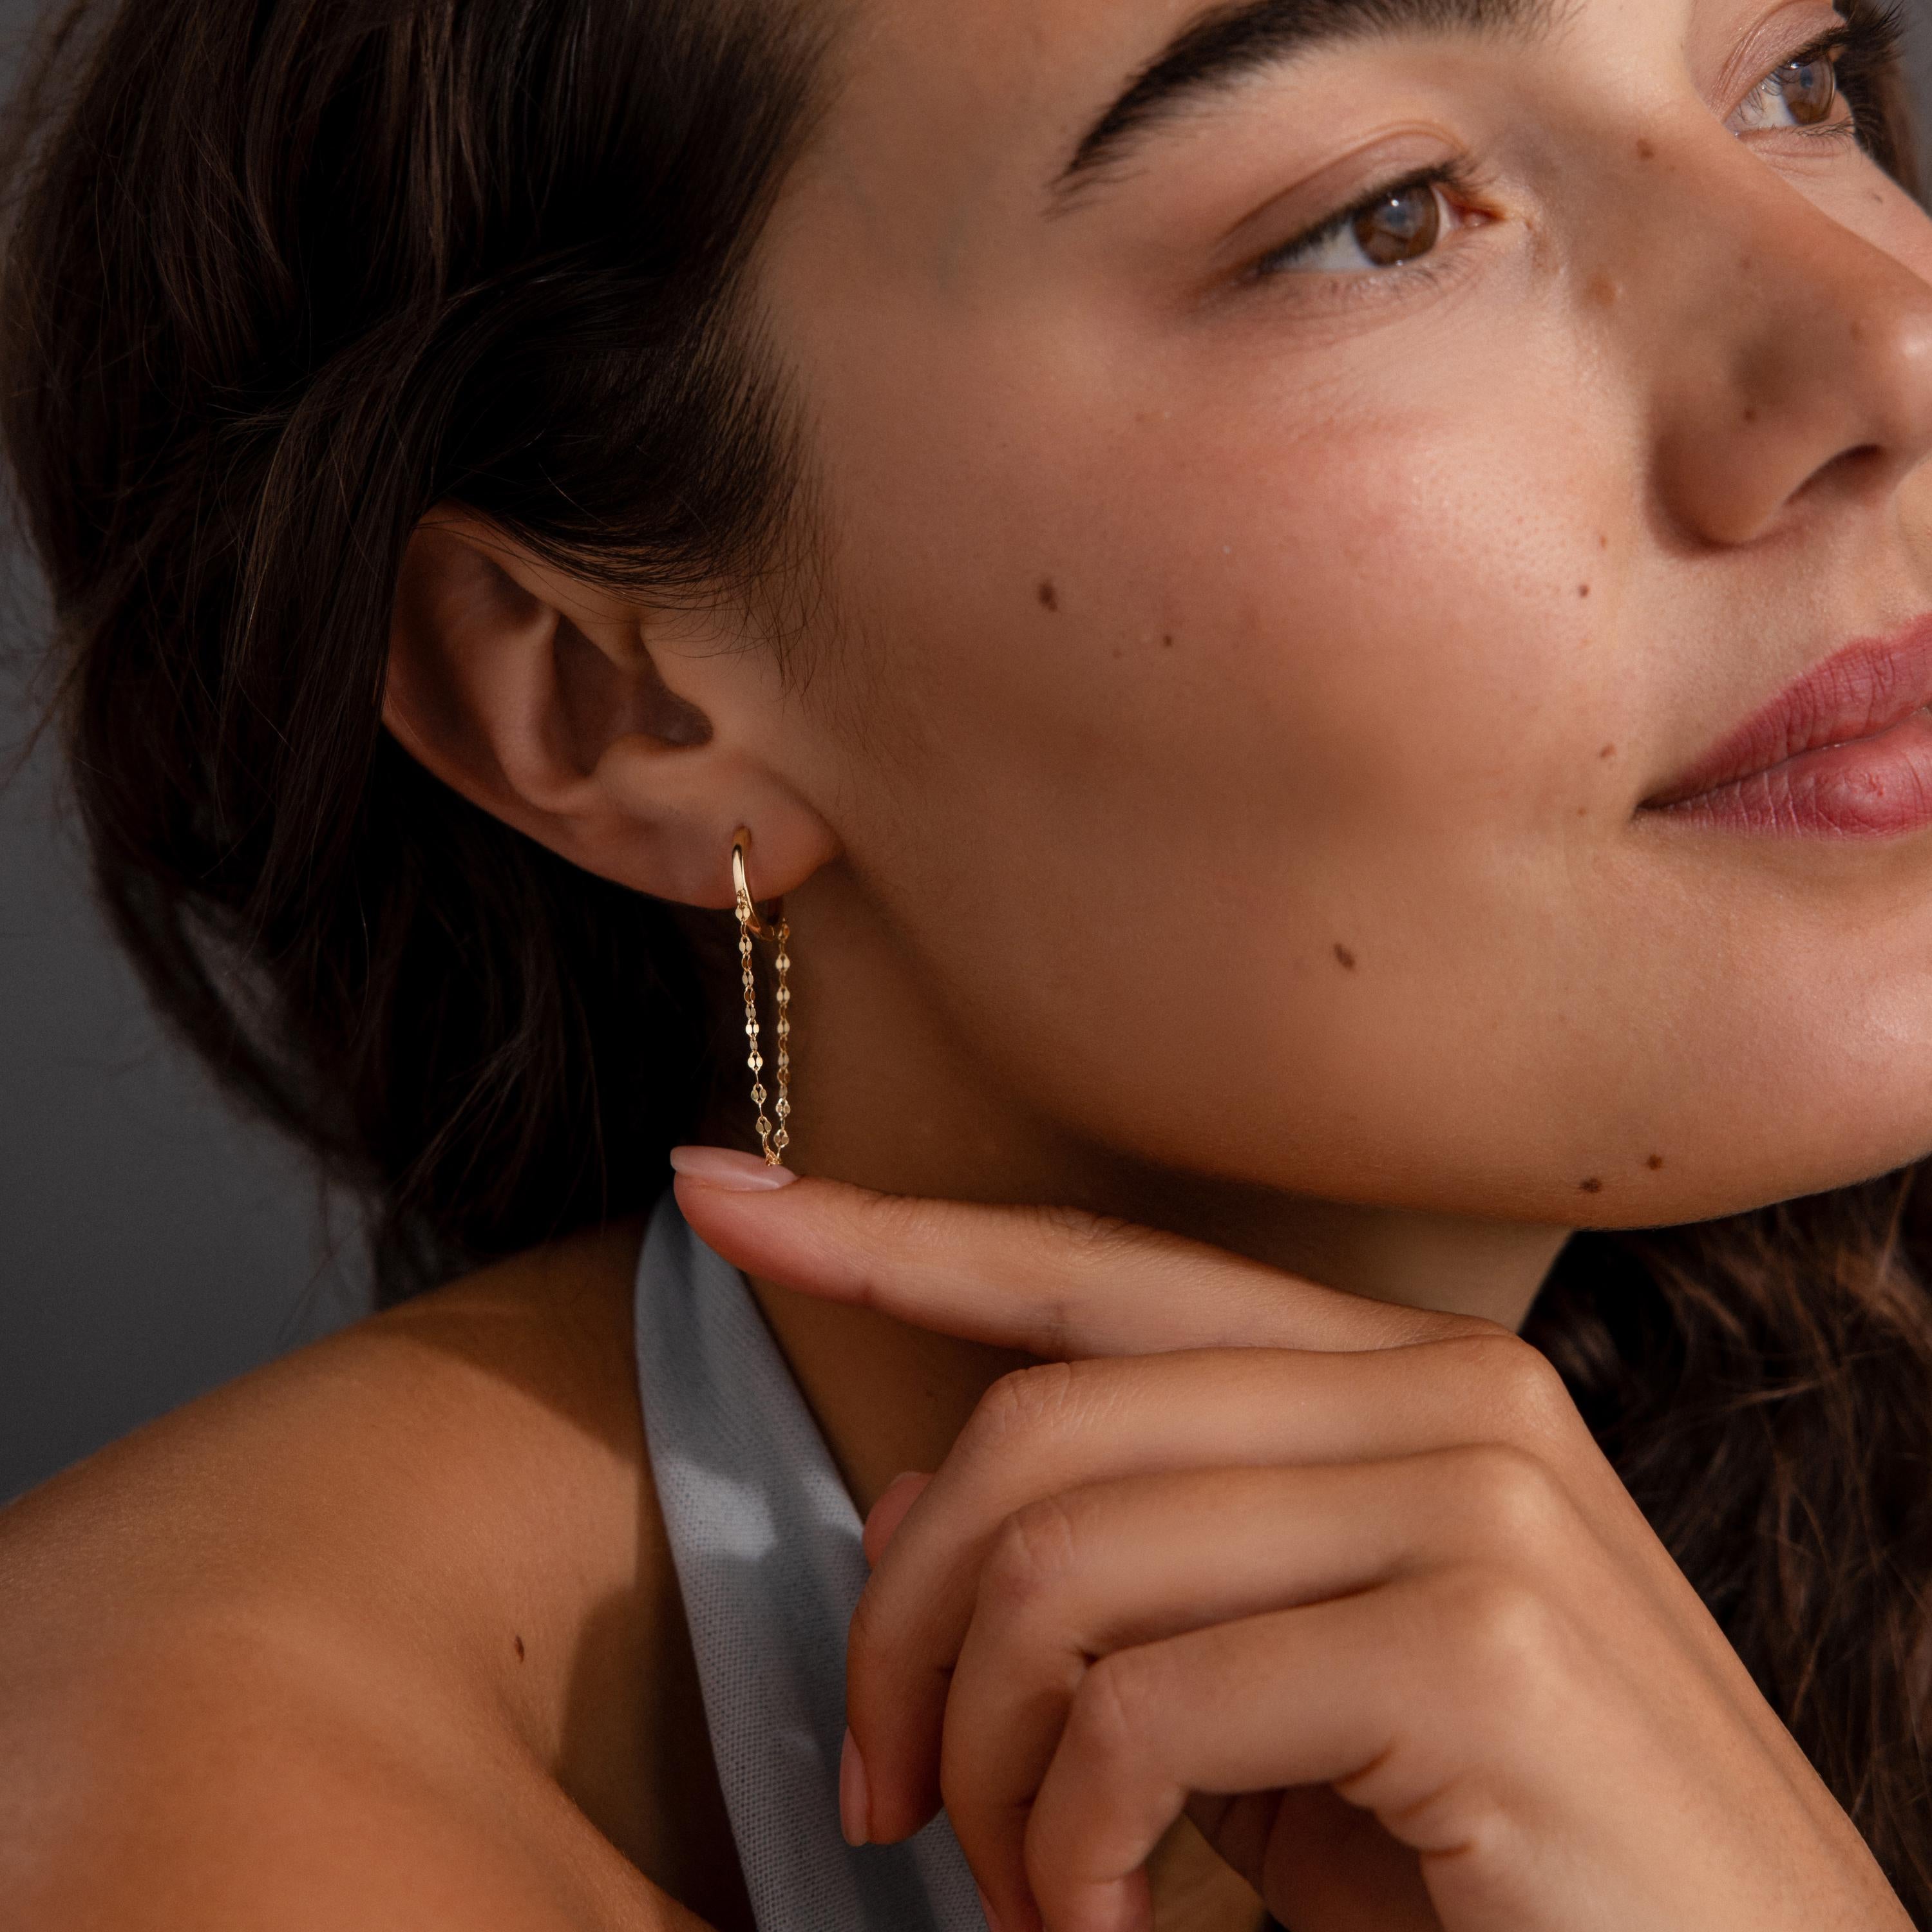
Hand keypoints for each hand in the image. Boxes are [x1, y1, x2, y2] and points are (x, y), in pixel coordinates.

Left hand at [674, 1172, 1909, 1931]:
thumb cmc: (1500, 1860)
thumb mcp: (1285, 1698)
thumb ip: (1125, 1577)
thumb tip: (906, 1500)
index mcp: (1407, 1375)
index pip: (1093, 1275)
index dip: (891, 1231)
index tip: (720, 1193)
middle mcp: (1451, 1398)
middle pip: (1040, 1428)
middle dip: (905, 1621)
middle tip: (881, 1796)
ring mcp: (1476, 1505)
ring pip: (1065, 1567)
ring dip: (980, 1759)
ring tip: (1021, 1890)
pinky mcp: (1480, 1649)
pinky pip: (1142, 1712)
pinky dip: (1071, 1841)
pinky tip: (1111, 1926)